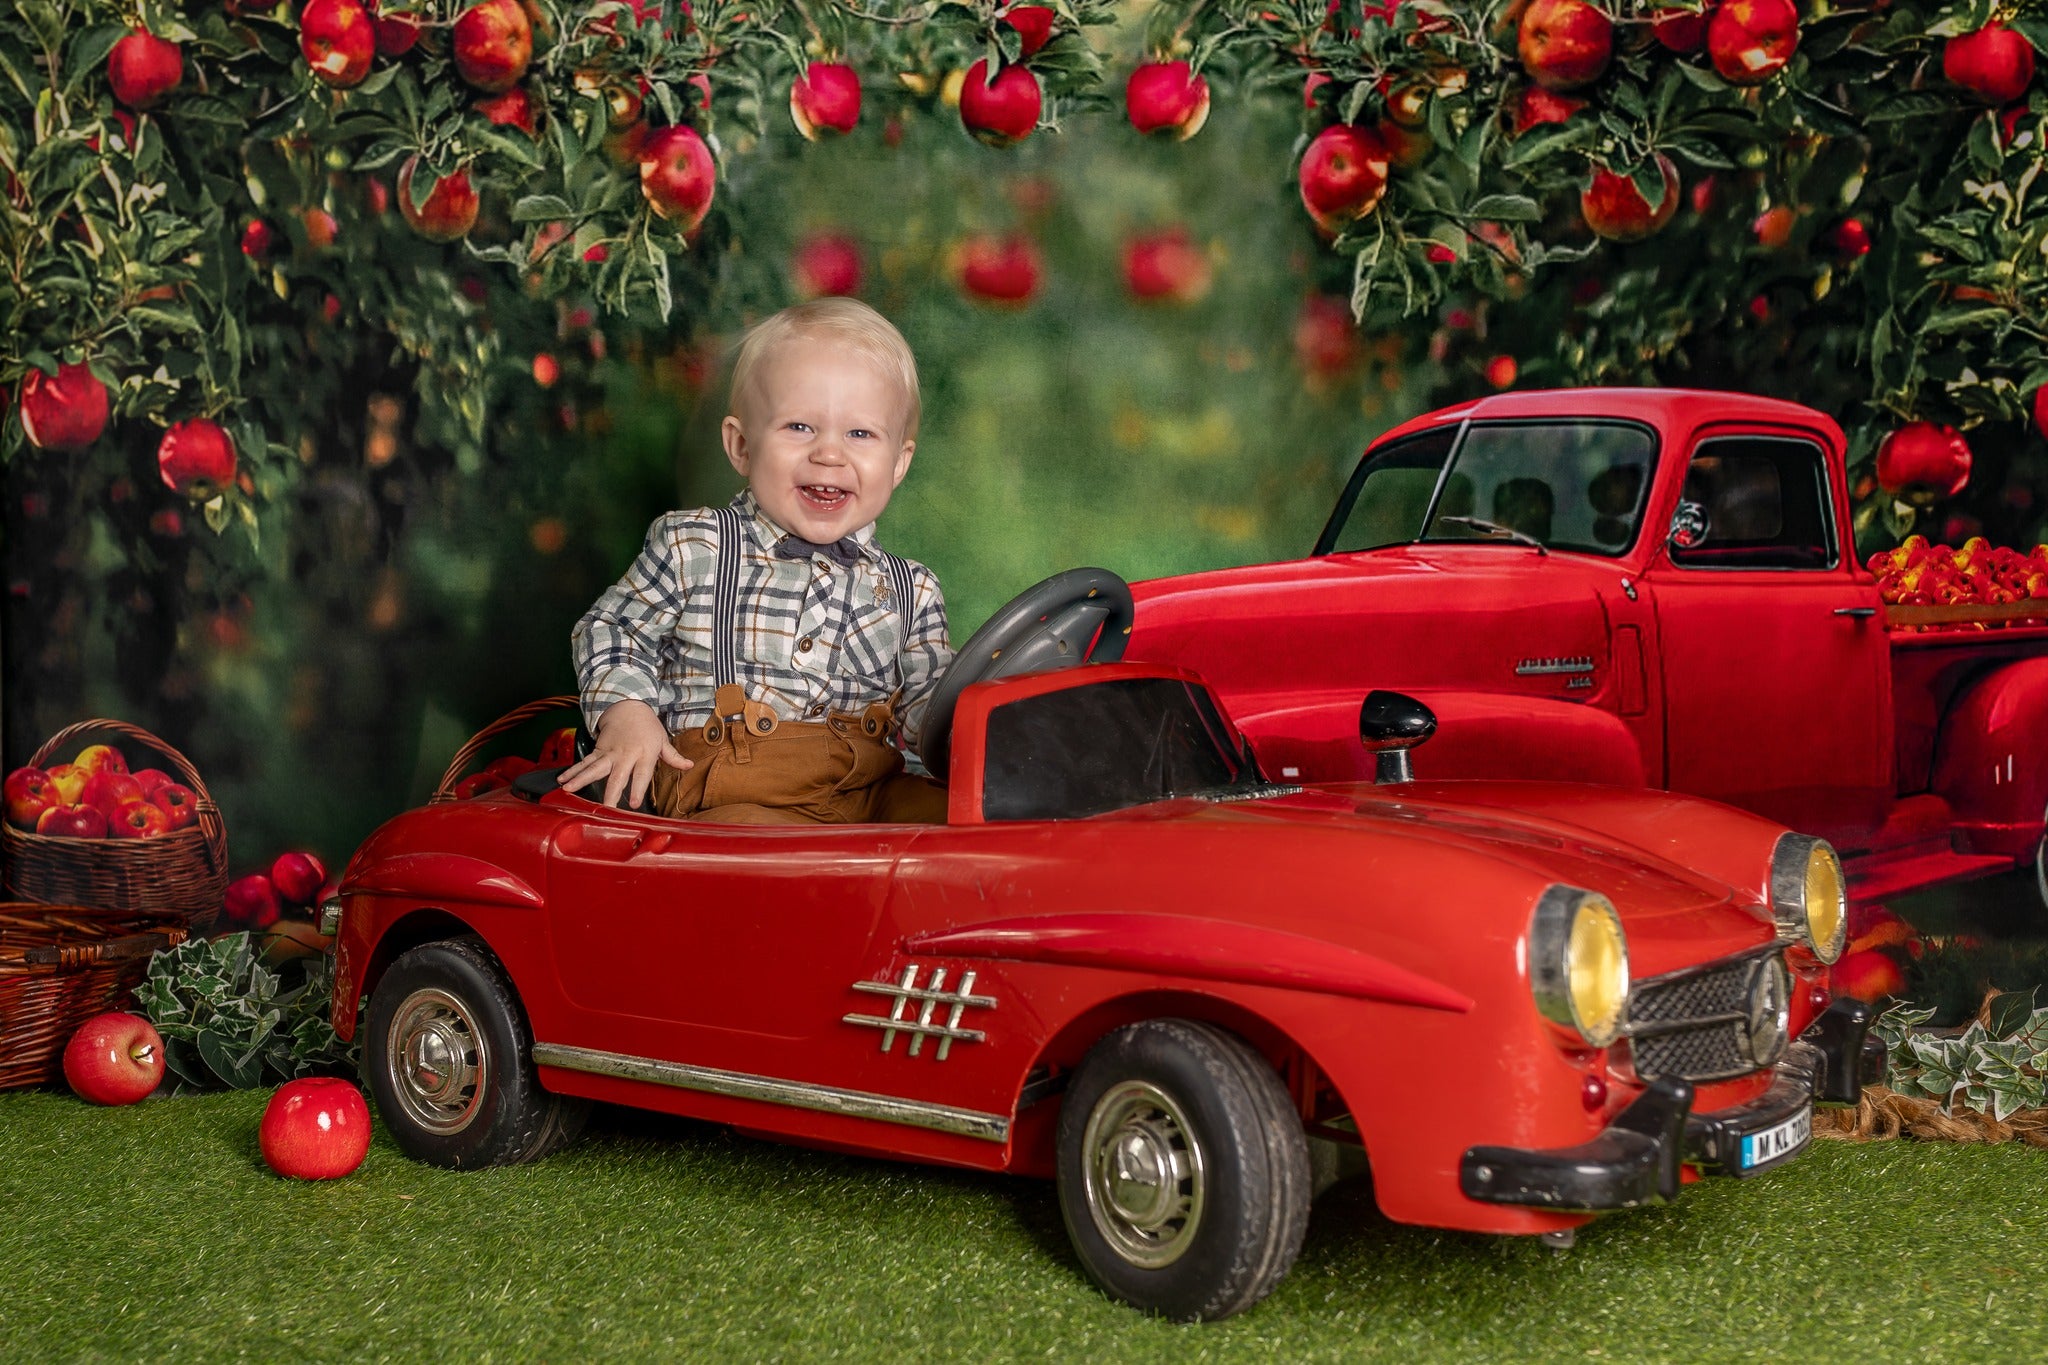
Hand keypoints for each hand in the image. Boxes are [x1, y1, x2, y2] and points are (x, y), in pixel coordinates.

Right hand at [556, 700, 691, 807]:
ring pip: (594, 768)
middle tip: (605, 808)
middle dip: (610, 793)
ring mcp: (609, 753)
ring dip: (581, 779)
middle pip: (617, 776)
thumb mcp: (662, 740)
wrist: (628, 706)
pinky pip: (584, 762)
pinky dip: (573, 771)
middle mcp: (625, 754)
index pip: (641, 775)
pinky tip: (562, 780)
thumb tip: (690, 765)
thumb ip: (673, 757)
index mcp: (644, 754)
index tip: (632, 804)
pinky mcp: (598, 751)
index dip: (636, 789)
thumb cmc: (647, 727)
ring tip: (568, 790)